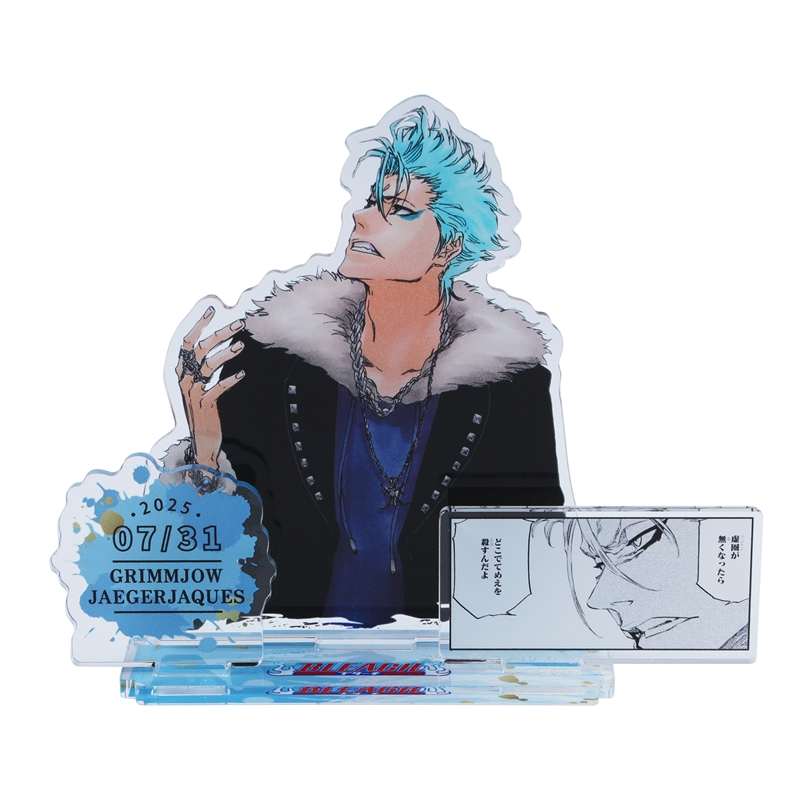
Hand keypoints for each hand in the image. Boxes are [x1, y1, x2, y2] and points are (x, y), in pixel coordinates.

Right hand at [177, 306, 245, 469]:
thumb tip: (219, 345)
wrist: (201, 442)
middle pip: (200, 349)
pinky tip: (241, 374)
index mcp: (182, 372)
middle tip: (239, 324)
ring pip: (208, 366)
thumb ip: (205, 368)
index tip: (212, 309)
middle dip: (220, 334)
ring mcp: (193, 393)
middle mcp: (185, 380)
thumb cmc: (204, 411)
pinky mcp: (205, 406)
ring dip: (225, 354)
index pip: (187, 342)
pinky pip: (216, 389)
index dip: (198, 324)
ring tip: (241, 346)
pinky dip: (229, 380)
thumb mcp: (201, 387)